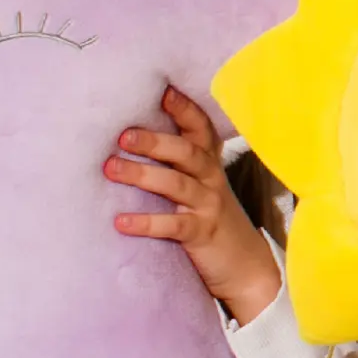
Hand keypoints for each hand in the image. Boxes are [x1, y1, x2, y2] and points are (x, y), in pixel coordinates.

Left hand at [109, 87, 283, 323]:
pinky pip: (174, 225)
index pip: (200, 129)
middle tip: (123, 134)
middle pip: (186, 152)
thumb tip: (129, 137)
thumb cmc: (212, 219)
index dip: (184, 109)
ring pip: (177, 184)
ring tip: (111, 168)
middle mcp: (211, 180)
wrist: (246, 267)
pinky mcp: (202, 234)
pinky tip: (121, 222)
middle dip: (155, 140)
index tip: (162, 90)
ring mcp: (208, 206)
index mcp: (209, 164)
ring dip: (143, 174)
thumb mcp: (201, 186)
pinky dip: (147, 222)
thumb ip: (177, 164)